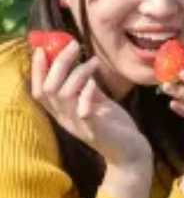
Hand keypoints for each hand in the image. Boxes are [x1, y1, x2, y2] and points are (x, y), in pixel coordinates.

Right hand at [31, 39, 150, 169]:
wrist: (131, 153)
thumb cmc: (114, 126)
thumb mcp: (97, 104)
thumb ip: (87, 88)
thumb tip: (82, 65)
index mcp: (62, 112)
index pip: (39, 90)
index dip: (37, 70)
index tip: (43, 49)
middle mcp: (65, 119)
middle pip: (48, 88)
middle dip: (58, 63)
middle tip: (73, 44)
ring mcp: (78, 125)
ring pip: (63, 96)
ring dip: (76, 73)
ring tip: (93, 61)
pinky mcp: (95, 130)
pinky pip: (82, 111)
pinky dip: (86, 94)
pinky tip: (94, 83)